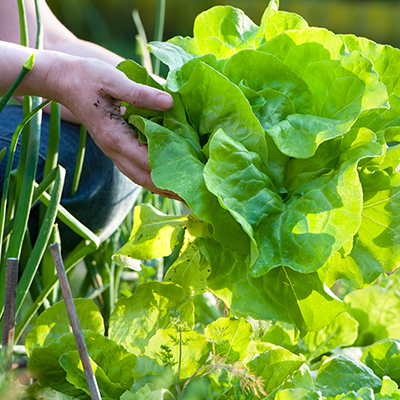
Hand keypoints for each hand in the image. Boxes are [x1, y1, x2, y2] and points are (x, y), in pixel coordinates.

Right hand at [48, 55, 179, 199]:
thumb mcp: (114, 80)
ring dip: (160, 187)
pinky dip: (151, 178)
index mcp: (114, 136)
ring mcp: (113, 151)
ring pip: (139, 178)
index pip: (147, 161)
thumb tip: (170, 102)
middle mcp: (113, 150)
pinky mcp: (115, 148)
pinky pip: (134, 170)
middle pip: (144, 178)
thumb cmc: (87, 77)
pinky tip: (165, 179)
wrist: (64, 81)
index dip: (169, 171)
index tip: (191, 177)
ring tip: (183, 194)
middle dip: (168, 188)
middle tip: (193, 195)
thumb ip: (141, 93)